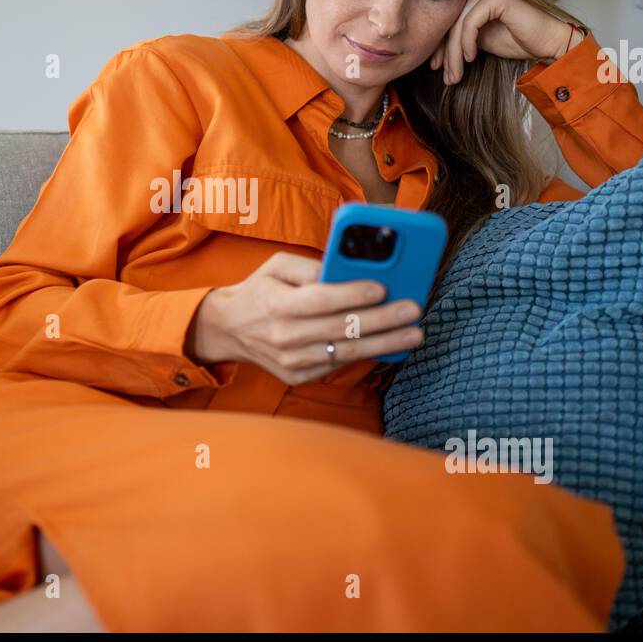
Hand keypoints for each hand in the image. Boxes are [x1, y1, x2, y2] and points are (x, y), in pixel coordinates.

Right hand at [185, 252, 424, 385]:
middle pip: (342, 328)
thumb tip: (347, 271)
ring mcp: (291, 361)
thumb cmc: (261, 290)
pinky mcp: (297, 375)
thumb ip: (310, 267)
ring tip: (413, 334)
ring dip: (384, 343)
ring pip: (346, 352)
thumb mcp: (277, 265)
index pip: (323, 299)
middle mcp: (284, 335)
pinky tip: (390, 346)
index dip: (354, 294)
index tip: (384, 288)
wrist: (229, 328)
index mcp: (278, 304)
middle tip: (413, 310)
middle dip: (383, 320)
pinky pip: (337, 365)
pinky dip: (366, 355)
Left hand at [428, 0, 577, 84]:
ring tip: (455, 75)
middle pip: (451, 21)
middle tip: (446, 76)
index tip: (435, 67)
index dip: (439, 45)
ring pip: (459, 24)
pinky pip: (471, 22)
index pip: (448, 19)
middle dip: (445, 52)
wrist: (547, 42)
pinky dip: (466, 42)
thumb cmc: (518, 40)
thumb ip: (460, 38)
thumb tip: (435, 51)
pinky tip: (470, 58)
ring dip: (454, 54)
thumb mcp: (480, 40)